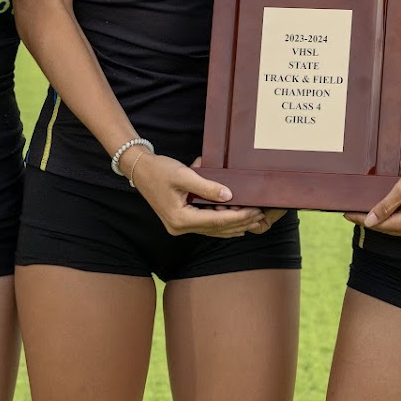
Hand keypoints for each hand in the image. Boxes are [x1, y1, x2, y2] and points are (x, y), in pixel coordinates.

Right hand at [132, 151, 268, 237]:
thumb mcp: (184, 175)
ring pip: (212, 230)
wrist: (140, 170)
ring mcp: (179, 226)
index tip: (255, 210)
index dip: (238, 216)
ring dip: (233, 225)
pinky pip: (206, 226)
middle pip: (216, 228)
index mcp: (180, 218)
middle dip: (239, 223)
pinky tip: (236, 225)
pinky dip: (221, 224)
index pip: (216, 220)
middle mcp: (179, 227)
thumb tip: (229, 195)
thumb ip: (207, 187)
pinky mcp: (180, 221)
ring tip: (253, 220)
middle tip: (260, 216)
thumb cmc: (160, 170)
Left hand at [342, 162, 400, 241]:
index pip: (378, 225)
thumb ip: (386, 205)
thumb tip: (369, 221)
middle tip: (352, 210)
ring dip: (382, 219)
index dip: (360, 218)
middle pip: (386, 228)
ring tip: (366, 209)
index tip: (345, 214)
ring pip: (395, 227)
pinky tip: (386, 210)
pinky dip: (394, 218)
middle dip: (370, 220)